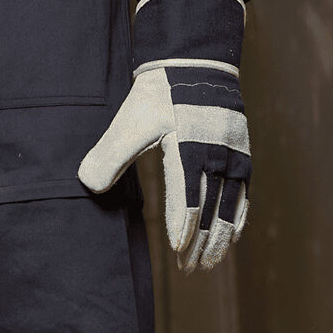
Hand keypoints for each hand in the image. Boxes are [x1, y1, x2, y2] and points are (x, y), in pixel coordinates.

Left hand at [78, 61, 250, 271]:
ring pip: (232, 206)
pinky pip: (245, 192)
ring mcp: (234, 154)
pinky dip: (239, 217)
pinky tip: (233, 237)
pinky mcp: (242, 152)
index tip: (177, 251)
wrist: (193, 63)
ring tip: (209, 264)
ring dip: (221, 238)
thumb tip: (87, 185)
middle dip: (202, 243)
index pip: (189, 198)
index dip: (184, 228)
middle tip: (190, 269)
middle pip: (213, 209)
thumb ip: (110, 154)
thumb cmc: (157, 94)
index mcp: (189, 148)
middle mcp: (217, 154)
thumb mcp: (130, 121)